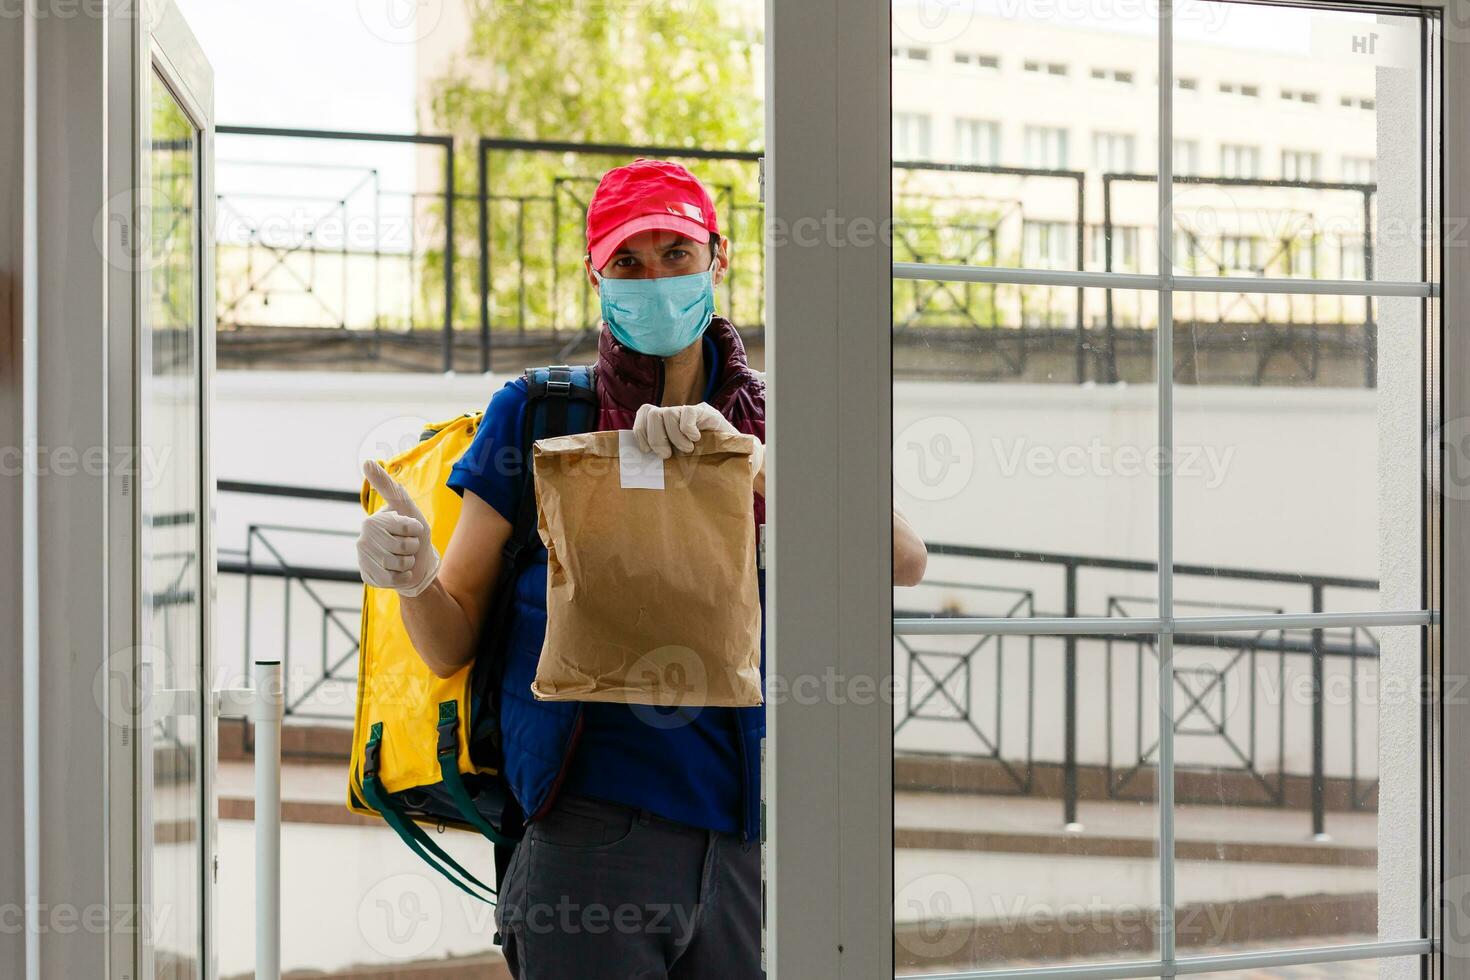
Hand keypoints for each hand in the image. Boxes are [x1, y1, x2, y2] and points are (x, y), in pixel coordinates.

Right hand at [357, 460, 440, 596]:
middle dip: (412, 548)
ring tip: (404, 559)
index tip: (412, 529)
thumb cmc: (412, 533)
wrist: (416, 564)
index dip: (415, 529)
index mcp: (371, 521)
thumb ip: (387, 486)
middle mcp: (363, 540)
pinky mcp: (368, 578)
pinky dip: (403, 577)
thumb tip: (366, 461)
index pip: (404, 526)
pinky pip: (392, 580)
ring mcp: (364, 561)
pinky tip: (400, 573)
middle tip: (408, 547)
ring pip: (396, 564)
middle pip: (401, 547)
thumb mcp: (405, 507)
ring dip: (408, 563)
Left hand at [633, 402, 763, 475]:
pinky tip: (696, 439)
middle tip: (668, 455)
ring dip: (674, 436)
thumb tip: (641, 464)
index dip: (641, 430)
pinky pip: (688, 412)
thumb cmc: (704, 463)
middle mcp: (675, 415)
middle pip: (652, 413)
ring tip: (687, 450)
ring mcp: (690, 413)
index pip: (645, 413)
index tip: (646, 451)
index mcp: (665, 425)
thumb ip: (662, 456)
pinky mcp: (706, 413)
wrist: (736, 458)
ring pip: (667, 413)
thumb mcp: (678, 460)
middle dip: (655, 437)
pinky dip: (688, 428)